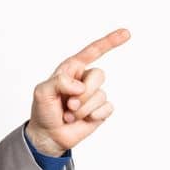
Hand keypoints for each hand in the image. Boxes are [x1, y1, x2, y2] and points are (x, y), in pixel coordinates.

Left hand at [26, 28, 128, 156]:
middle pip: (99, 75)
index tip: (126, 33)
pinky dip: (93, 116)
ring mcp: (94, 95)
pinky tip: (82, 120)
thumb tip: (80, 86)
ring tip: (69, 115)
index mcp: (71, 69)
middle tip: (68, 105)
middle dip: (84, 93)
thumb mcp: (42, 92)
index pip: (92, 51)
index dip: (110, 42)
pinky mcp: (100, 110)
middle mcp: (84, 79)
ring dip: (83, 109)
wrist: (48, 135)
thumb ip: (59, 82)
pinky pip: (107, 108)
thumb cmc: (43, 110)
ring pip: (101, 95)